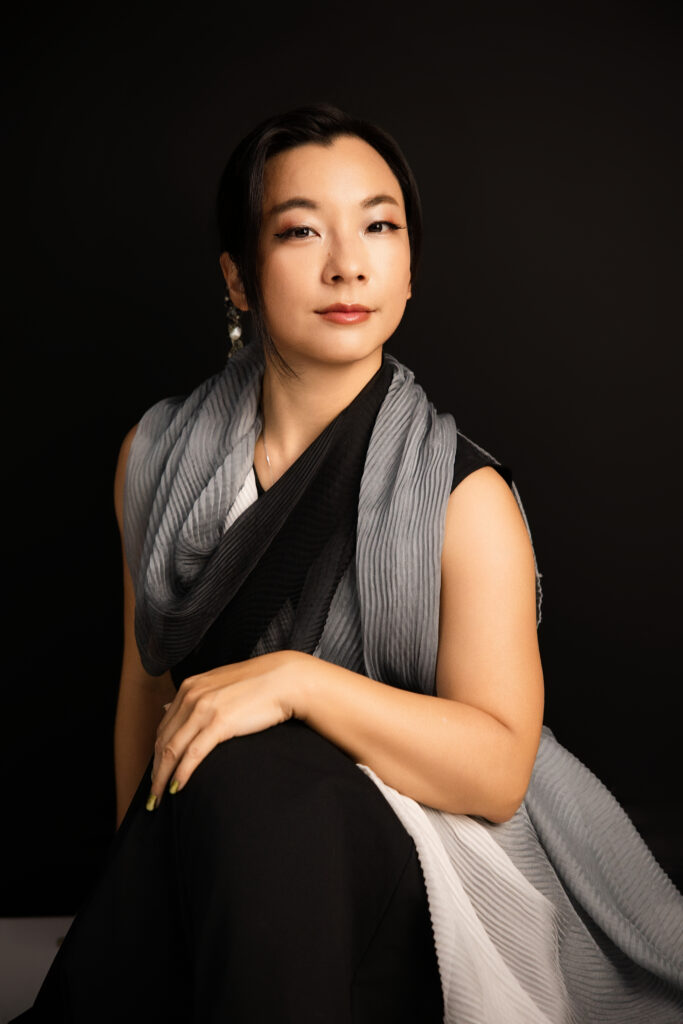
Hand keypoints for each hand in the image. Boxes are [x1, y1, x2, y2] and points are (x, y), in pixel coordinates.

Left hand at [146, 650, 309, 809]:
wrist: (287, 680)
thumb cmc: (259, 685)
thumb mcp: (220, 684)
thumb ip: (195, 697)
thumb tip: (167, 707)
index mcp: (190, 687)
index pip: (164, 727)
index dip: (157, 754)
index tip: (156, 774)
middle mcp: (192, 696)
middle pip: (163, 741)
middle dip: (155, 771)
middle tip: (151, 795)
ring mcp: (204, 709)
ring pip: (172, 750)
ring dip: (162, 778)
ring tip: (158, 799)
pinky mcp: (220, 722)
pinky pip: (192, 754)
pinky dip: (181, 774)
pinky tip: (176, 789)